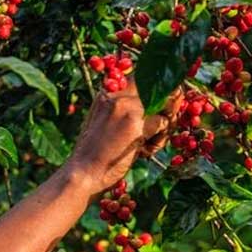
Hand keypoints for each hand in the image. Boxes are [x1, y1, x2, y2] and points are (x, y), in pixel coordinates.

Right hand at [64, 78, 181, 196]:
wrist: (82, 174)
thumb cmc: (95, 155)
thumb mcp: (106, 124)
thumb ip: (126, 110)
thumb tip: (158, 101)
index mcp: (107, 93)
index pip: (143, 77)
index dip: (158, 90)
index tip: (162, 106)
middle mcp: (117, 94)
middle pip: (158, 86)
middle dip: (169, 104)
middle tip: (164, 124)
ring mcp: (127, 107)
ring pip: (165, 105)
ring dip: (165, 126)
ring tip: (148, 144)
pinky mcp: (136, 124)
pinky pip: (164, 123)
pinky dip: (160, 140)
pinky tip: (144, 152)